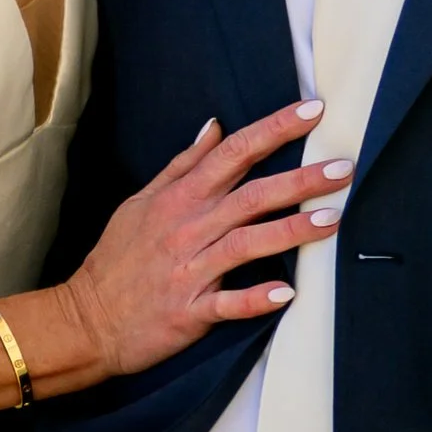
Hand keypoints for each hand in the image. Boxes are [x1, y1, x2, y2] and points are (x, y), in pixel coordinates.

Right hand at [65, 101, 346, 378]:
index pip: (233, 153)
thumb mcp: (142, 201)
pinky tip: (289, 292)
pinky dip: (257, 298)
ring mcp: (190, 270)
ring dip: (291, 230)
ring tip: (333, 219)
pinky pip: (229, 303)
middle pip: (251, 195)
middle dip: (301, 179)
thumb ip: (183, 165)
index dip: (274, 130)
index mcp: (179, 199)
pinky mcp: (190, 311)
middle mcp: (188, 229)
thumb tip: (215, 126)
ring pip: (247, 243)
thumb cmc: (118, 259)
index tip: (312, 112)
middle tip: (344, 167)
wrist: (86, 320)